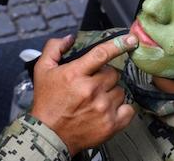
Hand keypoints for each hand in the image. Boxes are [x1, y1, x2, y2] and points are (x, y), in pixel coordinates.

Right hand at [31, 34, 138, 155]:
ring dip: (111, 92)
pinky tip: (108, 109)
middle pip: (113, 73)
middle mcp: (91, 90)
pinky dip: (122, 108)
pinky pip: (129, 109)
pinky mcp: (111, 124)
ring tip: (96, 99)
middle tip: (92, 84)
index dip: (118, 44)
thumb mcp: (42, 69)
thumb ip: (54, 48)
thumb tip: (70, 39)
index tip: (131, 40)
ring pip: (120, 90)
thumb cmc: (47, 101)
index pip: (101, 54)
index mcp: (75, 74)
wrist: (49, 134)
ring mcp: (103, 108)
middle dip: (104, 76)